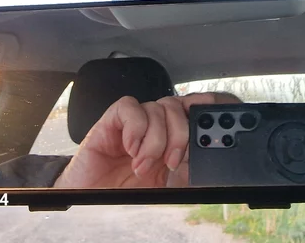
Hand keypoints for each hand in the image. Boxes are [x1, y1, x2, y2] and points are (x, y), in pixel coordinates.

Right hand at [54, 92, 239, 188]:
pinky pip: (129, 107)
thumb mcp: (164, 184)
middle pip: (176, 107)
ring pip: (156, 108)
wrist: (91, 198)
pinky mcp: (110, 121)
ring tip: (142, 165)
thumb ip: (184, 170)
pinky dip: (135, 128)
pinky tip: (131, 149)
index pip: (188, 108)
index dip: (201, 105)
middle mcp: (152, 124)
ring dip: (154, 140)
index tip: (213, 113)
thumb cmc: (124, 191)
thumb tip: (206, 165)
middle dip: (179, 135)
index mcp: (168, 136)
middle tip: (169, 162)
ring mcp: (132, 121)